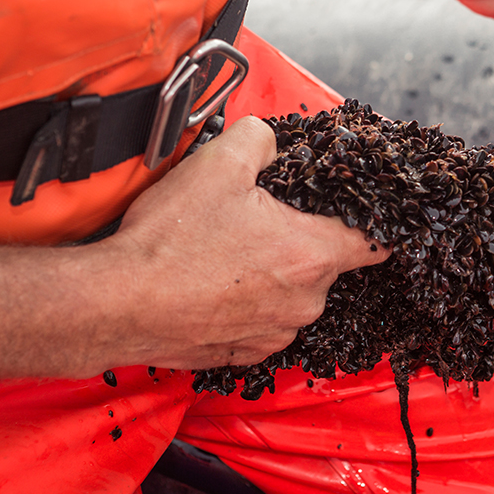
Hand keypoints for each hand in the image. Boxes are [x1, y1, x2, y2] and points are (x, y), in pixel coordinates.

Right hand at [105, 115, 389, 369]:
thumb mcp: (219, 162)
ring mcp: (276, 333)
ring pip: (292, 293)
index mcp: (312, 254)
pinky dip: (246, 302)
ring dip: (271, 273)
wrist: (117, 303)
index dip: (368, 222)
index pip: (375, 242)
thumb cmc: (171, 240)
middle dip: (300, 240)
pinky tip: (211, 283)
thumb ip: (260, 139)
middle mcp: (305, 302)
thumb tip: (270, 141)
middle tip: (258, 220)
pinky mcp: (245, 354)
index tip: (359, 214)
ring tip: (225, 253)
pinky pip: (262, 320)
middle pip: (325, 264)